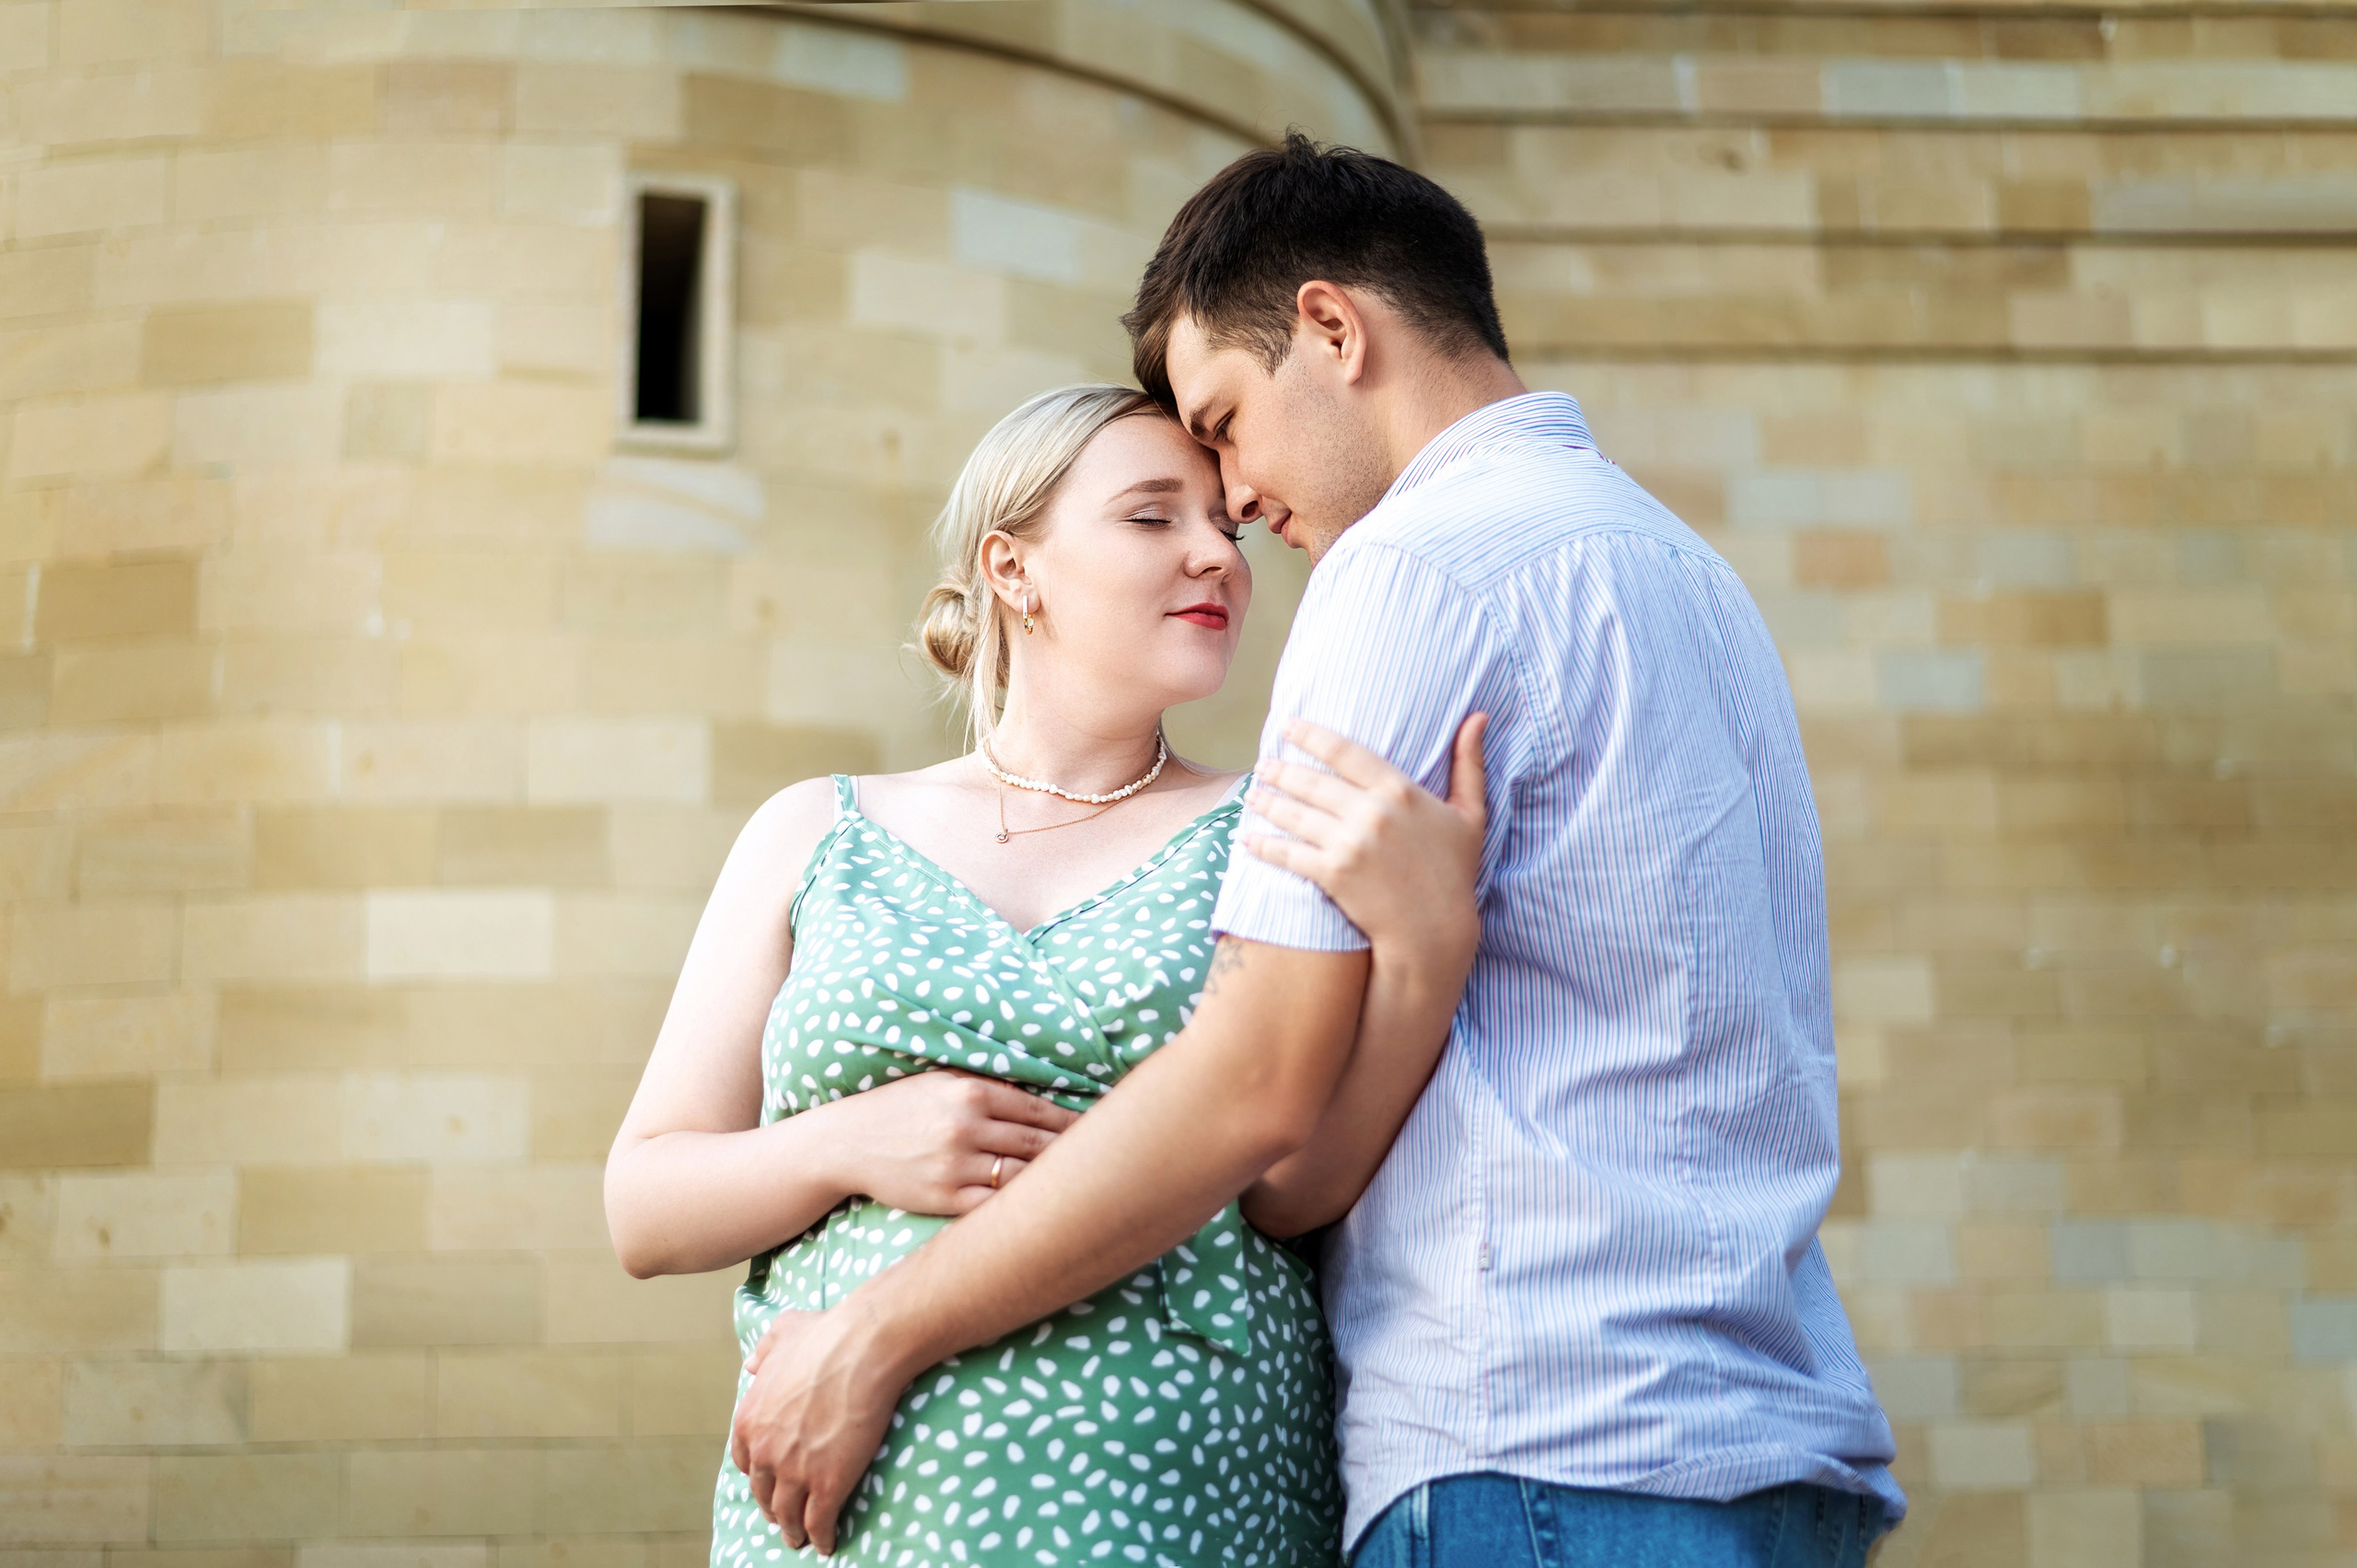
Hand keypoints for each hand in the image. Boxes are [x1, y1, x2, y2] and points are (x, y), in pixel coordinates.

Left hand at [733, 1307, 905, 1553]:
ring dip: (793, 1530)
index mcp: (749, 1419)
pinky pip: (818, 1521)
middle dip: (772, 1507)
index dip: (757, 1474)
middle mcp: (764, 1451)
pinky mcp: (827, 1483)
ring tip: (801, 1539)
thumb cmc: (827, 1334)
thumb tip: (753, 1363)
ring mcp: (794, 1471)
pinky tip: (827, 1543)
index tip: (768, 1482)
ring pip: (788, 1514)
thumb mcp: (783, 1331)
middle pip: (763, 1492)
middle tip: (782, 1518)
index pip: (743, 1461)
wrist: (863, 1346)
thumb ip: (764, 1350)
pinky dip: (821, 1537)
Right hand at [828, 1070, 1077, 1215]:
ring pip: (1022, 1177)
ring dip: (1054, 1182)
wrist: (847, 1143)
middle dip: (1075, 1153)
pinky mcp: (944, 1198)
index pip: (1039, 1110)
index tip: (1101, 1129)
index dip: (1073, 1122)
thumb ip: (988, 1086)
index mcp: (971, 1092)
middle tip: (1107, 1159)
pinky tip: (1041, 1210)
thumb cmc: (901, 1107)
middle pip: (1039, 1144)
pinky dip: (1019, 1208)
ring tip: (1084, 1187)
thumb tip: (1040, 1095)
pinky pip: (994, 1207)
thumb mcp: (942, 1081)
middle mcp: (966, 1127)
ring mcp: (955, 1165)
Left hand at [1243, 713, 1488, 956]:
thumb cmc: (1454, 871)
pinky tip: (1246, 838)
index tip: (1288, 725)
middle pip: (1312, 781)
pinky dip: (1263, 846)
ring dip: (1267, 802)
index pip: (1344, 751)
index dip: (1311, 735)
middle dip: (1281, 769)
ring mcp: (1350, 843)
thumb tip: (1479, 716)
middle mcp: (1371, 812)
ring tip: (1252, 793)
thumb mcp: (1471, 814)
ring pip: (1295, 814)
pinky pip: (1289, 854)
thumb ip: (1470, 763)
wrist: (1435, 930)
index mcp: (1399, 790)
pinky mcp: (1333, 874)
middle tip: (1263, 763)